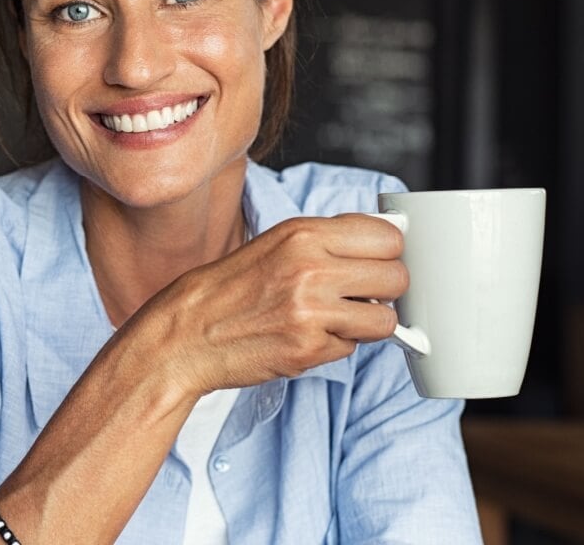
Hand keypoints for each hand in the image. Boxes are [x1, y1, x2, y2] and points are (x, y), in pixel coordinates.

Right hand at [143, 213, 408, 396]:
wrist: (186, 333)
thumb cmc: (230, 288)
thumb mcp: (276, 243)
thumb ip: (328, 239)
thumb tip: (388, 239)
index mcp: (303, 234)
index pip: (388, 237)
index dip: (388, 252)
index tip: (378, 261)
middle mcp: (310, 268)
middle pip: (397, 277)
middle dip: (385, 289)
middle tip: (361, 294)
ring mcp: (311, 312)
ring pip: (385, 320)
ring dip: (368, 323)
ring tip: (337, 318)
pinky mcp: (308, 350)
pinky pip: (352, 349)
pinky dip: (336, 345)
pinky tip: (308, 336)